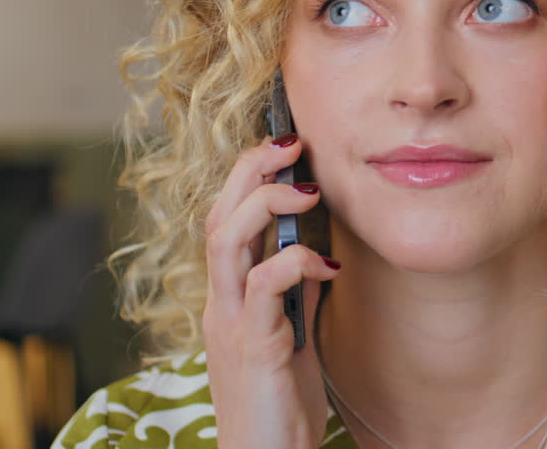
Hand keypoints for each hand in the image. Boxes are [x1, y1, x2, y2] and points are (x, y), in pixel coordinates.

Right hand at [203, 134, 339, 448]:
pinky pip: (263, 289)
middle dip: (250, 171)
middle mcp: (220, 304)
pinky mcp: (253, 348)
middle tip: (291, 143)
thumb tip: (315, 252)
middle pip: (217, 216)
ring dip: (265, 204)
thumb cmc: (278, 403)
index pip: (224, 220)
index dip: (249, 177)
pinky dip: (295, 263)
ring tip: (307, 189)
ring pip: (225, 241)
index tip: (286, 147)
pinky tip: (330, 266)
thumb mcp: (289, 336)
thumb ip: (295, 294)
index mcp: (227, 297)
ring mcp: (230, 324)